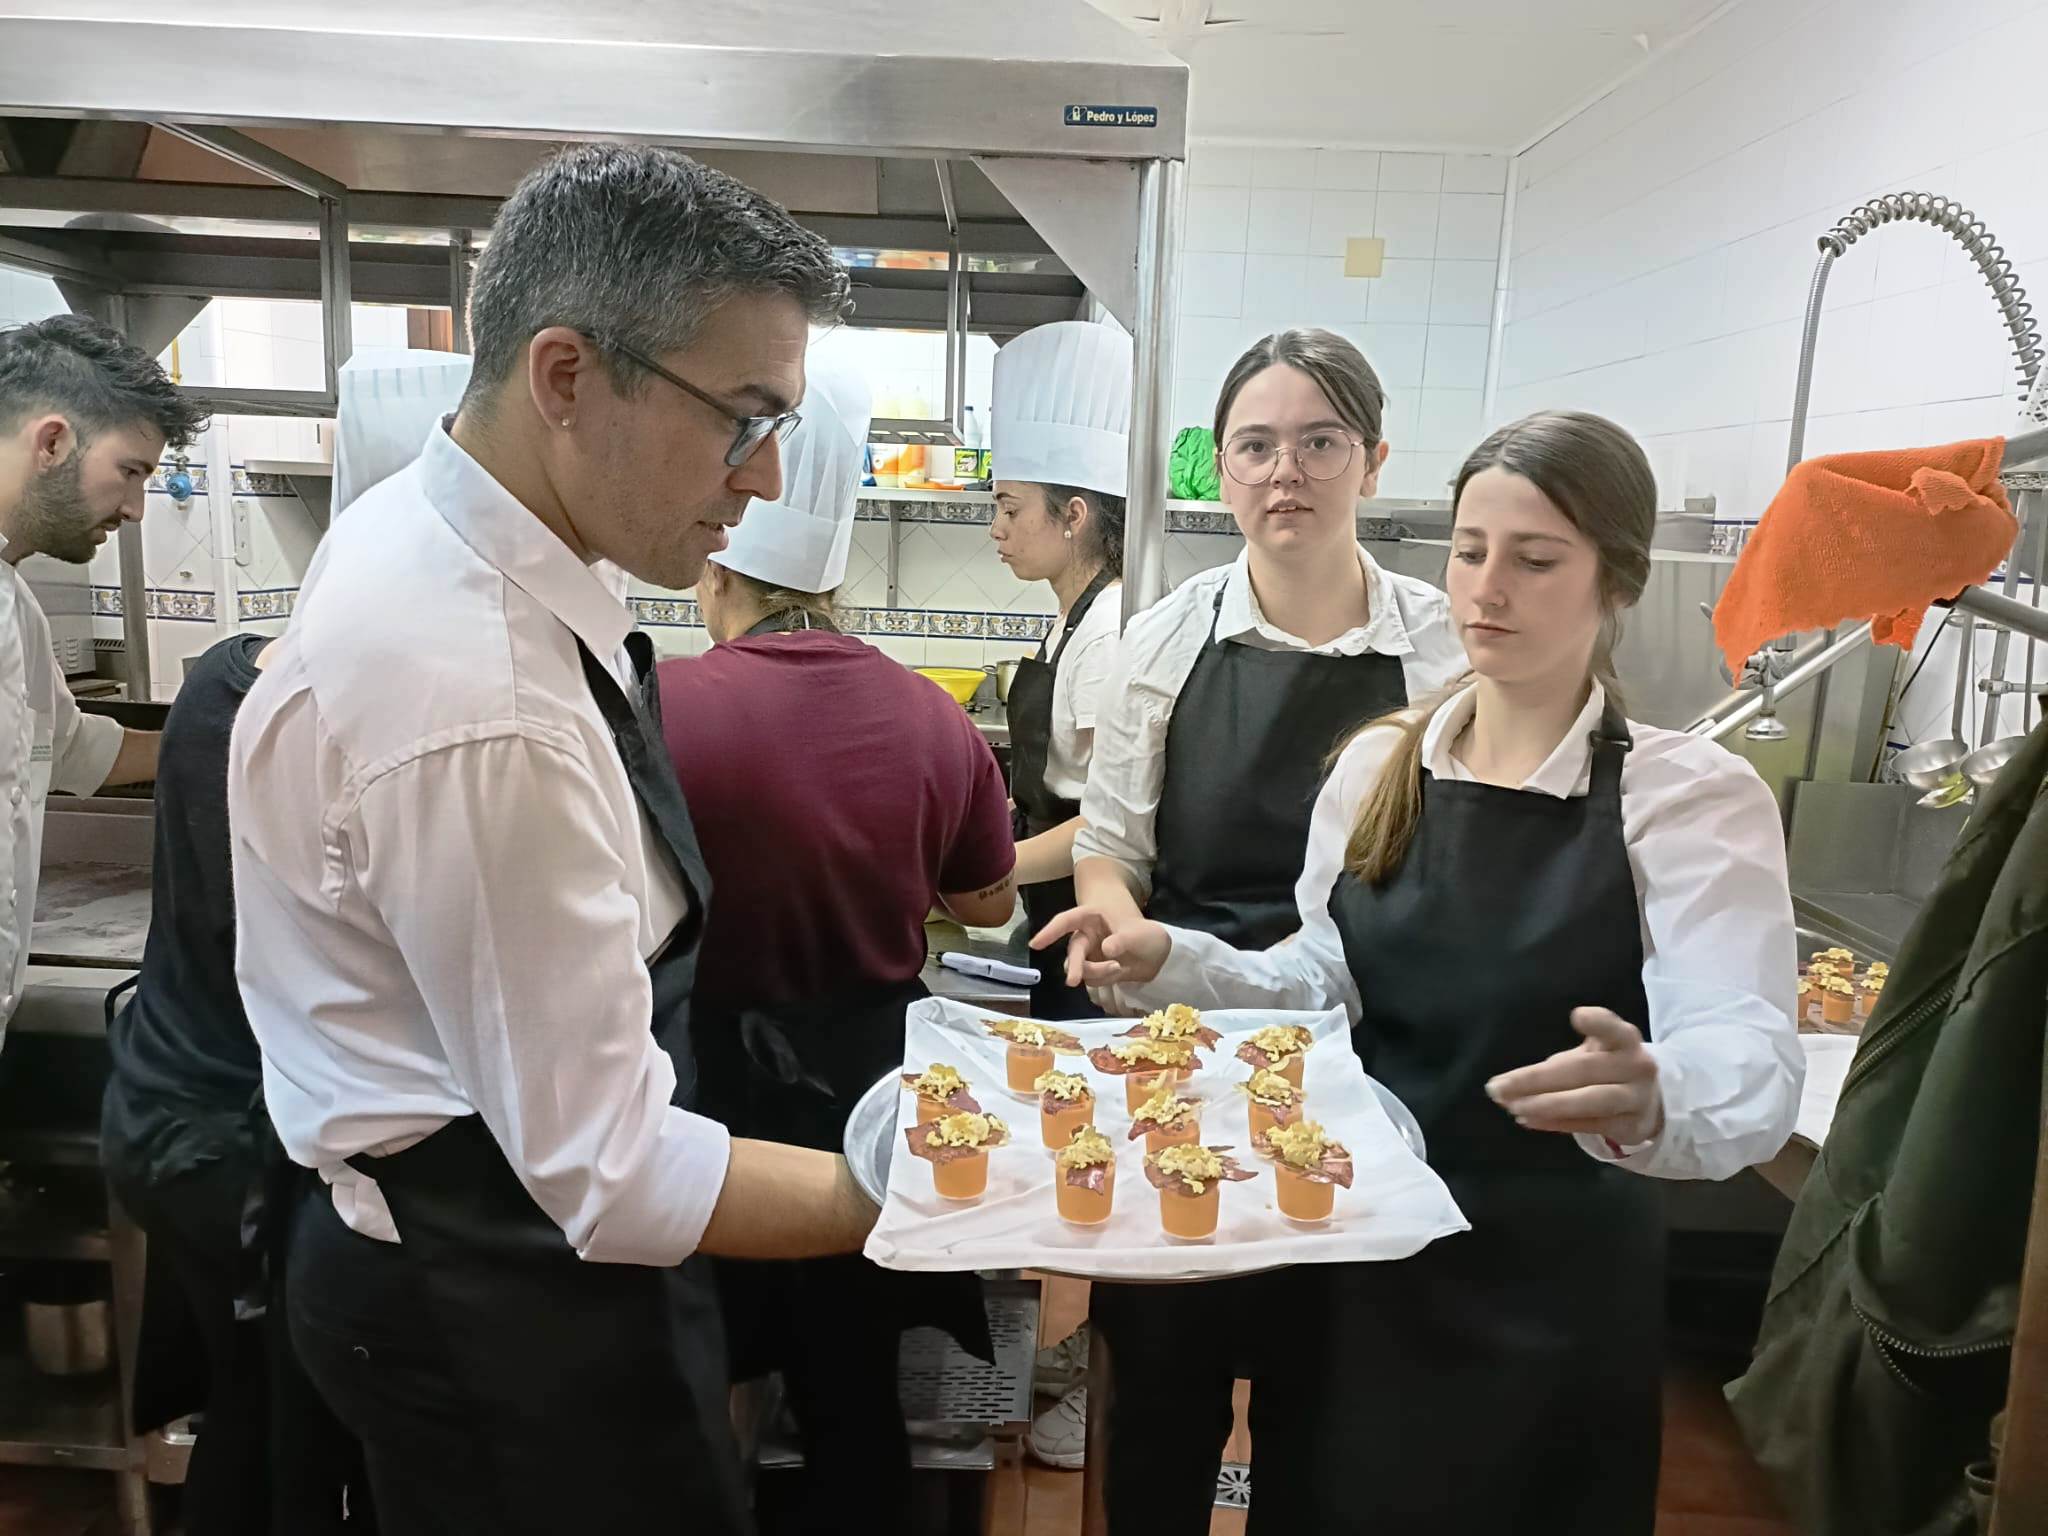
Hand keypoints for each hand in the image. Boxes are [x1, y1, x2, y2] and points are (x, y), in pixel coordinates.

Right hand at [1029, 906, 1171, 990]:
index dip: (1050, 932)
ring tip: (1118, 969)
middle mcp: (1086, 935)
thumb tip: (1106, 949)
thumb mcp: (1138, 934)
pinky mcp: (1095, 970)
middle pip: (1073, 951)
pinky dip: (1104, 979)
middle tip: (1074, 981)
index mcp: (1091, 917)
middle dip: (1075, 966)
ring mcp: (1089, 954)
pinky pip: (1092, 979)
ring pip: (1081, 968)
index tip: (1035, 944)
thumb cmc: (1145, 934)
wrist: (1158, 955)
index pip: (1066, 922)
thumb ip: (1123, 939)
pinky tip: (1119, 973)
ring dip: (1097, 973)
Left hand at [1485, 1007, 1663, 1147]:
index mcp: (1624, 1039)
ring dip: (1546, 1104)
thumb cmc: (1609, 1069)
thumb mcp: (1594, 1054)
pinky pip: (1588, 1124)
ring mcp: (1636, 1098)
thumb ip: (1558, 1064)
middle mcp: (1635, 1066)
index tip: (1577, 1016)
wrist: (1652, 1101)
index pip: (1613, 1028)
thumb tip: (1508, 1085)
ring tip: (1512, 1106)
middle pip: (1584, 1070)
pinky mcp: (1630, 1126)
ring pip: (1589, 1101)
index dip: (1598, 1023)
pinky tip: (1528, 1119)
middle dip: (1536, 1079)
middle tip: (1497, 1087)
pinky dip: (1556, 1123)